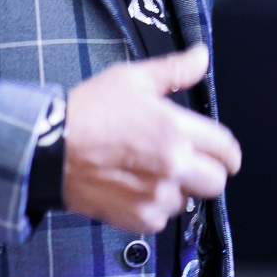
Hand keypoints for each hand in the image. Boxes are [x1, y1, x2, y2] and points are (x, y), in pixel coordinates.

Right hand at [62, 45, 240, 234]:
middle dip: (207, 172)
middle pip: (216, 182)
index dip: (227, 152)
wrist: (48, 148)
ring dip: (177, 190)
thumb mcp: (133, 79)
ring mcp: (155, 196)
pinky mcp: (137, 218)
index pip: (226, 149)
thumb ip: (175, 70)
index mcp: (177, 131)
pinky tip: (135, 188)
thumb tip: (201, 56)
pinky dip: (153, 208)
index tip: (224, 154)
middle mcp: (172, 166)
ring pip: (187, 201)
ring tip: (152, 173)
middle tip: (190, 163)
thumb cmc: (87, 112)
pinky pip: (161, 219)